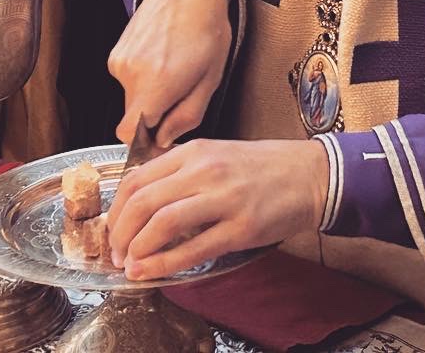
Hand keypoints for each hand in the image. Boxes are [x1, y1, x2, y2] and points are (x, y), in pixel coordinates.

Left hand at [106, 138, 327, 279]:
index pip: (138, 178)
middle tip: (115, 252)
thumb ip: (183, 172)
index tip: (112, 228)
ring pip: (163, 222)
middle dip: (120, 232)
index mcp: (196, 151)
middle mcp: (206, 170)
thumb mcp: (218, 155)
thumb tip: (144, 202)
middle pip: (143, 201)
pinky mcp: (242, 228)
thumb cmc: (264, 167)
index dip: (117, 209)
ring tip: (130, 265)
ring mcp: (224, 199)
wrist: (311, 174)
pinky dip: (164, 264)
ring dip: (137, 249)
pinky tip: (150, 272)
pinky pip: (193, 249)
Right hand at [107, 0, 232, 145]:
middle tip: (181, 94)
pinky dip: (144, 78)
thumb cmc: (206, 29)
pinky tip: (162, 59)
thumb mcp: (210, 80)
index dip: (145, 143)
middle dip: (155, 115)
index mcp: (156, 83)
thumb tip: (164, 139)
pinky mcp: (115, 53)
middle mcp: (131, 73)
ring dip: (151, 94)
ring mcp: (119, 61)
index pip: (130, 134)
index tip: (162, 138)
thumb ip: (186, 117)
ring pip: (131, 98)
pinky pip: (128, 80)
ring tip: (174, 69)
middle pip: (133, 117)